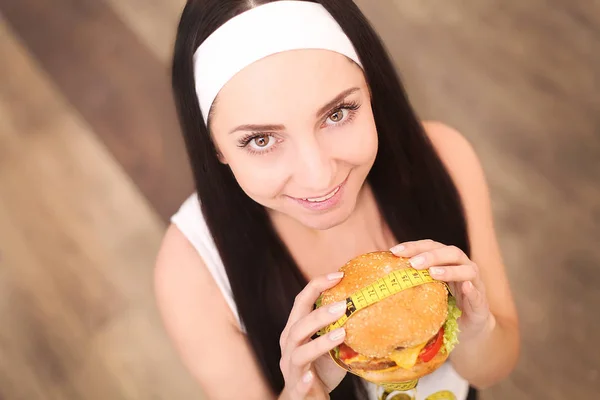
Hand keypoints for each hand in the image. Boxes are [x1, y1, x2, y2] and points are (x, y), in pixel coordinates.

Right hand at [278, 273, 348, 399]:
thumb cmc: (320, 370)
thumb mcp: (331, 346)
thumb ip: (341, 329)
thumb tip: (370, 308)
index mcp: (296, 330)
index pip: (301, 302)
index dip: (317, 286)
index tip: (339, 274)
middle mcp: (289, 346)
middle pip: (299, 326)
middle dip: (319, 313)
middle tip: (343, 305)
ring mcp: (291, 368)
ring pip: (299, 352)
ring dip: (319, 343)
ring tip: (340, 334)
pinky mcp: (297, 389)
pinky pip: (299, 383)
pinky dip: (304, 379)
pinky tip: (312, 377)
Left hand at [390, 239, 491, 339]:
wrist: (468, 330)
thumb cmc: (443, 306)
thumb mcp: (425, 290)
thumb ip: (412, 280)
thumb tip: (380, 278)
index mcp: (446, 261)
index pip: (430, 246)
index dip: (413, 246)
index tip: (394, 251)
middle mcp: (462, 267)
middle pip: (450, 252)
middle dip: (431, 256)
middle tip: (413, 263)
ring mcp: (474, 284)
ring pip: (467, 269)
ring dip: (449, 270)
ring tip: (432, 273)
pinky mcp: (481, 304)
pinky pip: (478, 294)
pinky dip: (471, 290)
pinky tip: (465, 288)